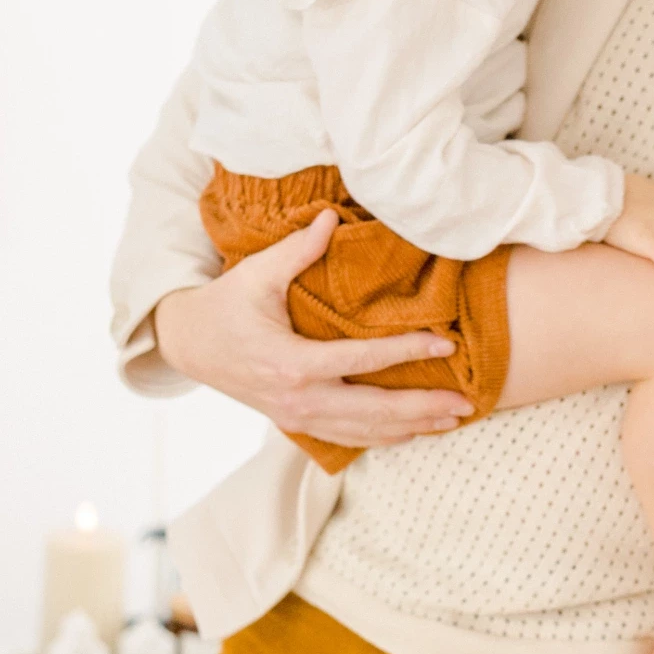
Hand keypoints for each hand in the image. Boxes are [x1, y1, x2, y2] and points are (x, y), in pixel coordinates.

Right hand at [154, 210, 474, 447]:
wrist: (188, 345)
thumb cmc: (226, 305)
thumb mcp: (257, 274)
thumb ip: (298, 250)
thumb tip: (331, 216)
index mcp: (291, 363)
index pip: (361, 361)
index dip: (406, 352)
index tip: (445, 345)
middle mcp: (298, 399)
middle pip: (373, 411)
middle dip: (423, 408)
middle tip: (465, 402)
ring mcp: (297, 418)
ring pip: (365, 431)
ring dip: (412, 427)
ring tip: (453, 419)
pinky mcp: (296, 424)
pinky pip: (348, 437)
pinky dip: (383, 437)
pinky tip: (414, 432)